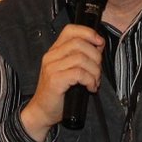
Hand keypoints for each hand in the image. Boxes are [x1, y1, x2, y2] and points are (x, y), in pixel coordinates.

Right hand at [20, 24, 104, 141]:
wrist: (42, 111)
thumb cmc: (58, 93)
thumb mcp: (69, 70)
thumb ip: (81, 57)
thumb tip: (98, 46)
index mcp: (54, 51)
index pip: (71, 30)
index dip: (88, 33)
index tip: (99, 43)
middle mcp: (51, 56)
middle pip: (79, 43)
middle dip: (96, 56)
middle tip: (97, 71)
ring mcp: (52, 67)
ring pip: (81, 58)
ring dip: (94, 71)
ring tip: (94, 81)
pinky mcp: (55, 80)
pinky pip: (79, 73)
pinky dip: (90, 80)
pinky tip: (90, 88)